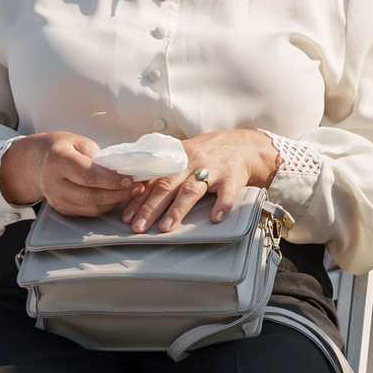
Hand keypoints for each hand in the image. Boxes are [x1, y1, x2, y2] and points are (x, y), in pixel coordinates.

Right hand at [0, 131, 138, 216]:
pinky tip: (116, 197)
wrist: (38, 161)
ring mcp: (55, 198)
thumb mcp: (79, 143)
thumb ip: (98, 157)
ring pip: (89, 208)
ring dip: (114, 202)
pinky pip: (86, 212)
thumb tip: (121, 171)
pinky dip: (104, 206)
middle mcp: (52, 182)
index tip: (129, 179)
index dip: (110, 180)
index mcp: (57, 160)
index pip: (87, 175)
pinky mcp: (60, 208)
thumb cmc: (62, 148)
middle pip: (89, 195)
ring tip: (131, 192)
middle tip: (137, 187)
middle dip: (117, 194)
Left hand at [122, 127, 278, 232]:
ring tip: (166, 228)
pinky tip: (215, 217)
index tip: (127, 215)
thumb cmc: (210, 152)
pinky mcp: (232, 177)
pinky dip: (222, 205)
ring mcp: (212, 169)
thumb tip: (135, 187)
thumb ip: (164, 168)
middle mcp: (192, 161)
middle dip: (150, 207)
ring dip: (177, 210)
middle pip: (167, 184)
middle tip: (139, 226)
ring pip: (191, 190)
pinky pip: (227, 193)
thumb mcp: (185, 153)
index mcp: (177, 156)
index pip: (152, 178)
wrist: (245, 145)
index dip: (138, 197)